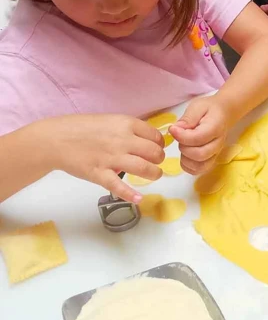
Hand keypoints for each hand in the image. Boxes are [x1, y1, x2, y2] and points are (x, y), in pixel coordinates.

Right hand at [34, 115, 163, 202]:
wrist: (55, 139)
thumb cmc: (82, 128)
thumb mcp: (110, 121)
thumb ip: (128, 129)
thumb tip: (147, 139)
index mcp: (126, 124)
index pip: (155, 136)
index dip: (160, 144)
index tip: (157, 148)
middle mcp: (122, 140)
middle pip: (154, 152)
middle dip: (159, 159)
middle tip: (155, 162)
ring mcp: (111, 158)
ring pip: (143, 168)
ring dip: (154, 174)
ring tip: (154, 175)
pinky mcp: (99, 174)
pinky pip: (118, 186)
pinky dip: (130, 194)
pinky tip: (139, 198)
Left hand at [169, 96, 230, 174]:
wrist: (223, 113)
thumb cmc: (209, 109)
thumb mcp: (197, 106)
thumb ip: (187, 118)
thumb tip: (175, 130)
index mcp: (216, 127)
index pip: (198, 138)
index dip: (181, 136)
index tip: (173, 128)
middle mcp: (218, 143)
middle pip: (199, 155)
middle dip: (183, 147)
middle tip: (180, 136)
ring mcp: (216, 154)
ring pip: (199, 166)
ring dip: (185, 158)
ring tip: (183, 145)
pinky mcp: (211, 160)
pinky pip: (199, 170)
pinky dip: (188, 166)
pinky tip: (185, 155)